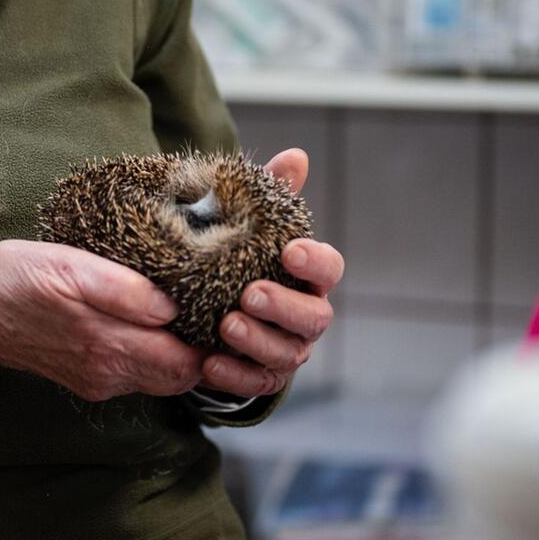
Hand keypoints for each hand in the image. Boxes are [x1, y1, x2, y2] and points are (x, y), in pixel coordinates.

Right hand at [0, 239, 205, 400]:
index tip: (229, 306)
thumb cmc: (10, 279)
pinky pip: (137, 369)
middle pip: (183, 374)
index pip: (190, 363)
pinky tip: (155, 316)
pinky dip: (156, 348)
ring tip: (195, 305)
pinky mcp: (87, 374)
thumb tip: (172, 307)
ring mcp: (98, 378)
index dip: (217, 341)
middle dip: (208, 346)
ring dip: (183, 347)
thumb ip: (122, 290)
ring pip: (162, 374)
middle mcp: (109, 373)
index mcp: (109, 348)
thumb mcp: (66, 267)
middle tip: (222, 302)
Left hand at [198, 147, 344, 398]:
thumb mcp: (252, 224)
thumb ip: (274, 195)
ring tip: (225, 325)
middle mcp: (306, 315)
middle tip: (249, 293)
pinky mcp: (262, 376)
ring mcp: (288, 349)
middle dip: (283, 307)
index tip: (289, 250)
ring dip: (258, 341)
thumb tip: (295, 156)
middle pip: (314, 317)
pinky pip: (256, 383)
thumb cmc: (243, 258)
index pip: (329, 268)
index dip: (315, 261)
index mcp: (308, 275)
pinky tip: (209, 362)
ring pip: (288, 354)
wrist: (216, 308)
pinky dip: (235, 375)